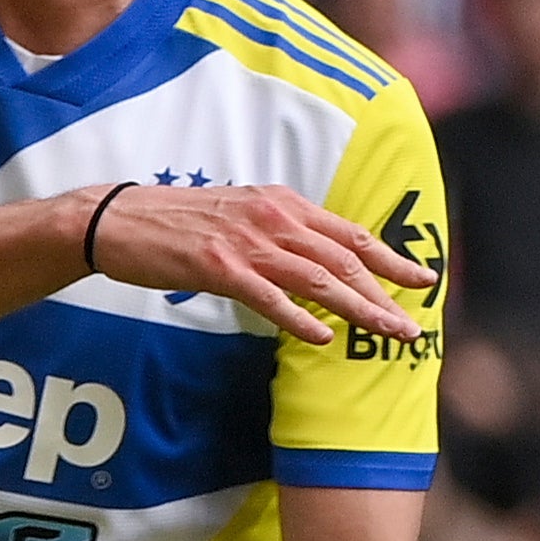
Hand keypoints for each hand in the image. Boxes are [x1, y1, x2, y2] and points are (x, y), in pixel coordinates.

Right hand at [79, 183, 435, 345]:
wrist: (116, 218)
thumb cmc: (172, 221)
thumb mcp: (236, 212)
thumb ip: (276, 230)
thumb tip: (310, 258)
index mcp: (280, 202)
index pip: (348, 233)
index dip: (390, 258)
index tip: (423, 278)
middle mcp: (271, 217)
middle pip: (343, 259)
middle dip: (384, 294)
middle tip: (410, 326)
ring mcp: (245, 241)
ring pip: (317, 279)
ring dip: (358, 309)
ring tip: (386, 333)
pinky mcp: (217, 266)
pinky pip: (268, 296)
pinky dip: (298, 318)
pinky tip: (321, 338)